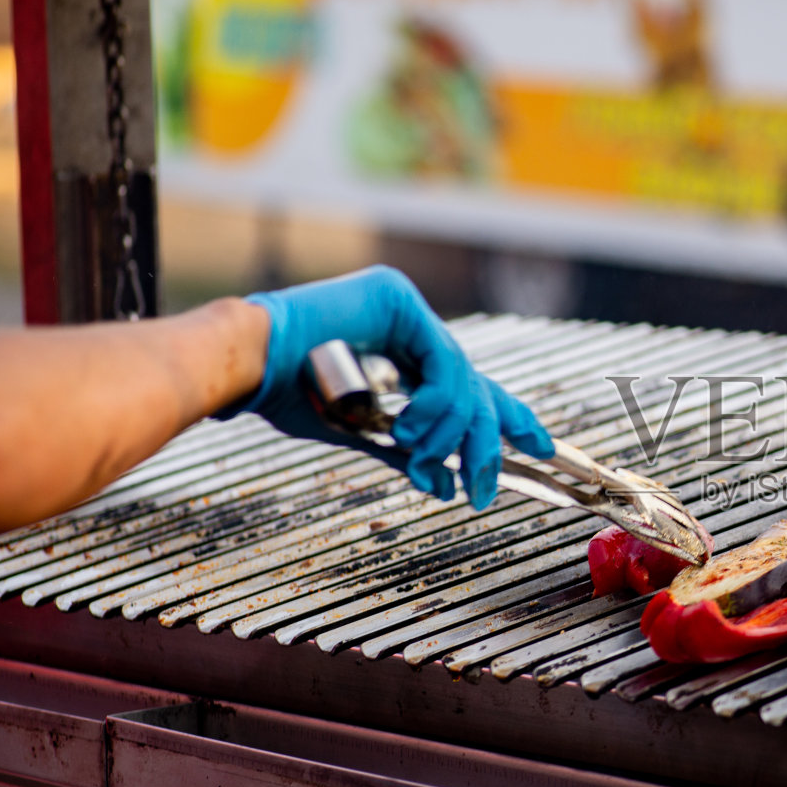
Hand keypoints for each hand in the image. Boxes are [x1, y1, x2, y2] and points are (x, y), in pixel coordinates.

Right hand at [232, 265, 551, 508]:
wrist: (246, 368)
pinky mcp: (397, 300)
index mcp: (401, 351)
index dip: (508, 417)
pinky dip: (437, 405)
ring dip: (450, 434)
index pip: (468, 385)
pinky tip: (412, 429)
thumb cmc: (286, 396)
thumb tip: (442, 485)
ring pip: (463, 380)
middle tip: (484, 487)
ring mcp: (405, 308)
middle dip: (489, 440)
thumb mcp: (359, 430)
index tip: (541, 447)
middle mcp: (409, 324)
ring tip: (422, 460)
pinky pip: (443, 363)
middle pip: (473, 384)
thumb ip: (404, 450)